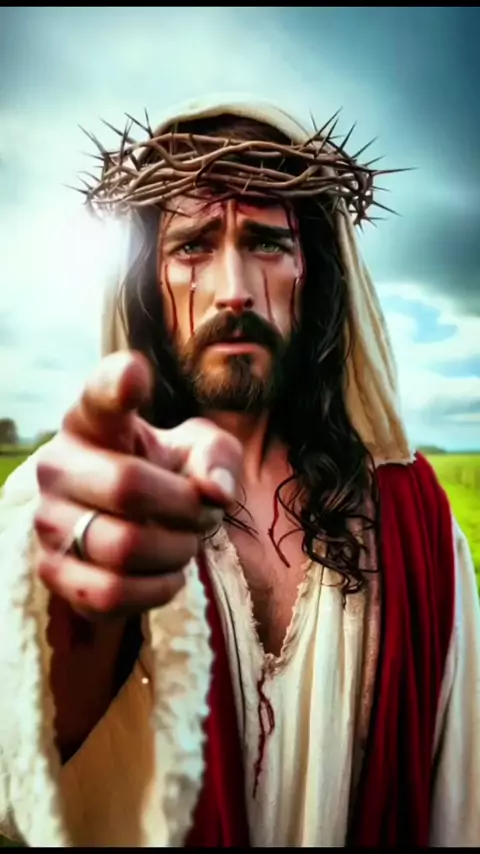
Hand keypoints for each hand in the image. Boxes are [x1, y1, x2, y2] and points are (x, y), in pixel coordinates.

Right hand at [34, 351, 242, 619]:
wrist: (133, 526)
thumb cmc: (167, 475)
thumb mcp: (202, 453)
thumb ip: (218, 457)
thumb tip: (216, 491)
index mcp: (93, 421)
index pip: (99, 396)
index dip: (117, 384)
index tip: (138, 375)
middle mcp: (57, 465)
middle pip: (129, 486)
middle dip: (187, 508)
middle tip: (204, 513)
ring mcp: (48, 521)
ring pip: (123, 547)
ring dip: (176, 552)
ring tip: (185, 543)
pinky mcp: (53, 573)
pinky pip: (111, 594)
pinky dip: (156, 589)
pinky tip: (167, 574)